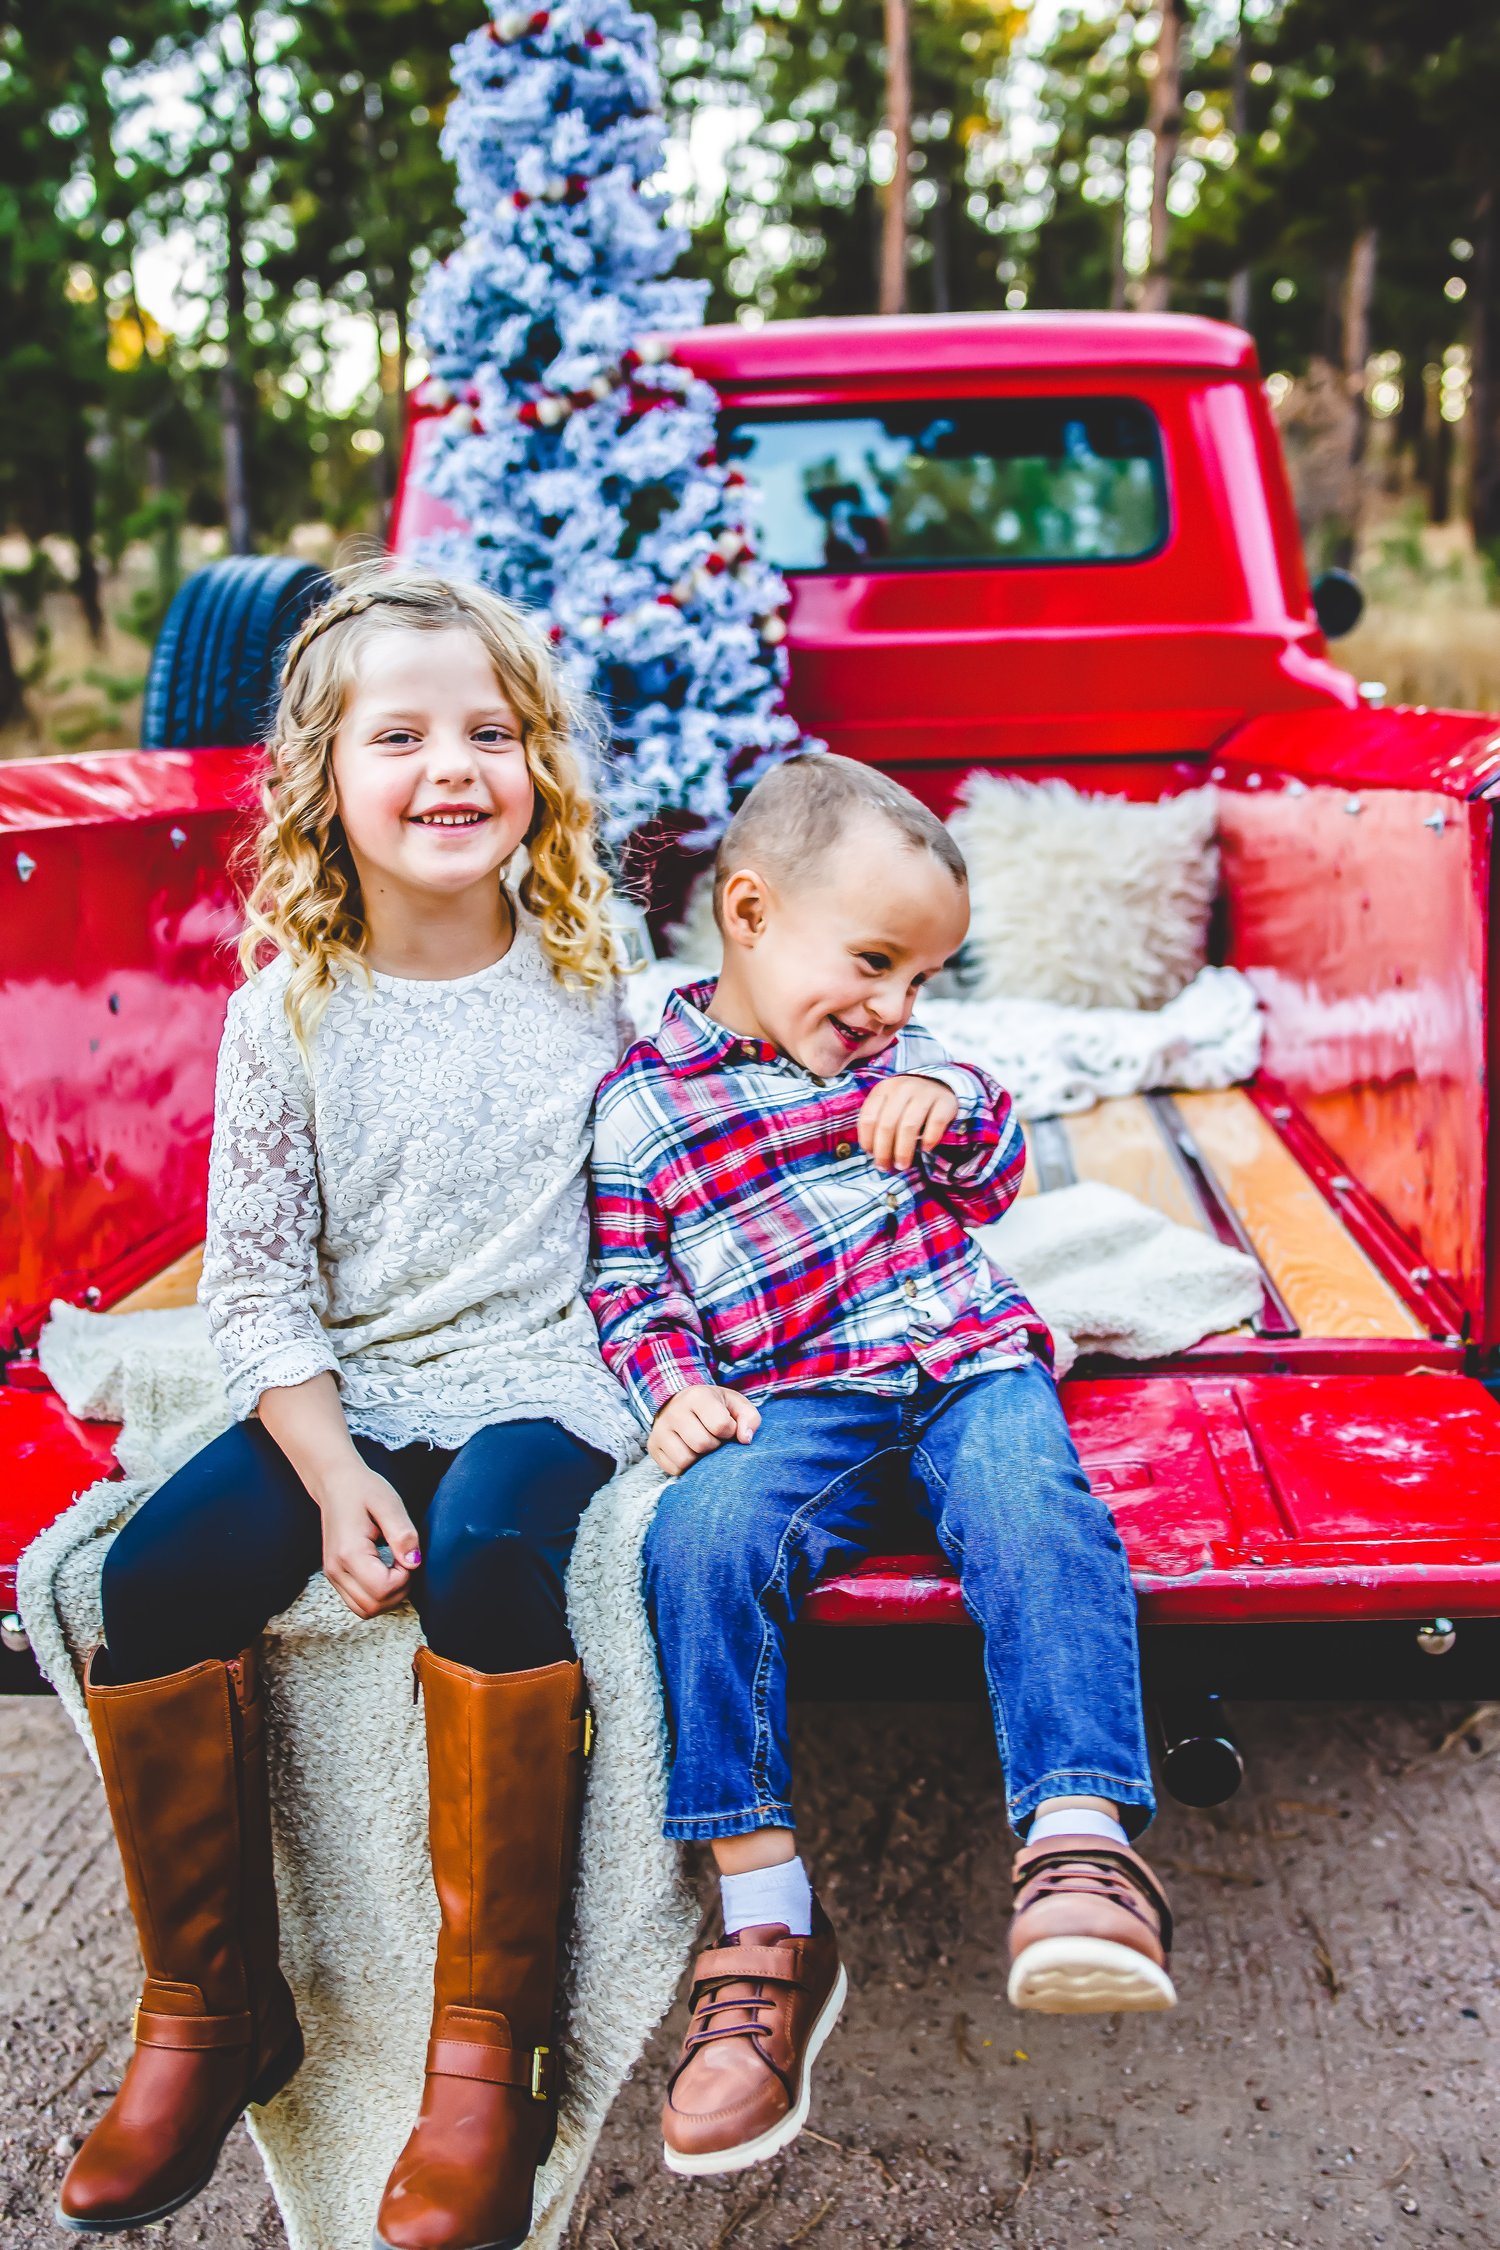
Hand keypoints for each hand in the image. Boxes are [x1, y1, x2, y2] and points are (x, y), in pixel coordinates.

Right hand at [317, 1463, 422, 1619]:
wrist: (335, 1483)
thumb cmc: (362, 1489)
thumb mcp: (389, 1504)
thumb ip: (403, 1535)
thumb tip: (414, 1563)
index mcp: (349, 1552)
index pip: (382, 1589)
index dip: (404, 1578)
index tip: (407, 1555)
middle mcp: (336, 1570)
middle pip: (373, 1606)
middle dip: (398, 1591)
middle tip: (405, 1562)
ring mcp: (333, 1576)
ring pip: (365, 1610)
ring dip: (388, 1598)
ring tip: (396, 1568)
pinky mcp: (335, 1576)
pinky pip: (358, 1602)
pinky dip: (376, 1596)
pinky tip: (385, 1573)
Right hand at [649, 1384, 760, 1476]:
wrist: (680, 1403)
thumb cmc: (714, 1407)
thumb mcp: (735, 1405)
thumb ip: (749, 1418)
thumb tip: (745, 1439)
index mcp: (697, 1396)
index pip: (720, 1425)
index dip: (730, 1431)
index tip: (727, 1427)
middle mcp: (674, 1411)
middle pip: (702, 1444)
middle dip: (715, 1446)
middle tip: (714, 1438)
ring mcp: (660, 1430)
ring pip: (685, 1459)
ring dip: (700, 1458)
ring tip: (702, 1446)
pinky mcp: (653, 1446)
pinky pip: (674, 1469)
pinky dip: (687, 1467)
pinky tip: (690, 1452)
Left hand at [857, 1074, 958, 1171]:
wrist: (940, 1084)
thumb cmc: (908, 1101)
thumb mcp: (889, 1104)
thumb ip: (879, 1122)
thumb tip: (873, 1153)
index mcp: (884, 1089)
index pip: (868, 1118)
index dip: (868, 1141)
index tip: (871, 1156)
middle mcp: (902, 1089)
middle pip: (887, 1125)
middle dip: (884, 1151)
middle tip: (886, 1167)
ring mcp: (925, 1093)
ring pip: (909, 1126)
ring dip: (903, 1150)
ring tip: (902, 1165)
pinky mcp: (945, 1101)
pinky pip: (935, 1123)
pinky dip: (929, 1139)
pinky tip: (925, 1149)